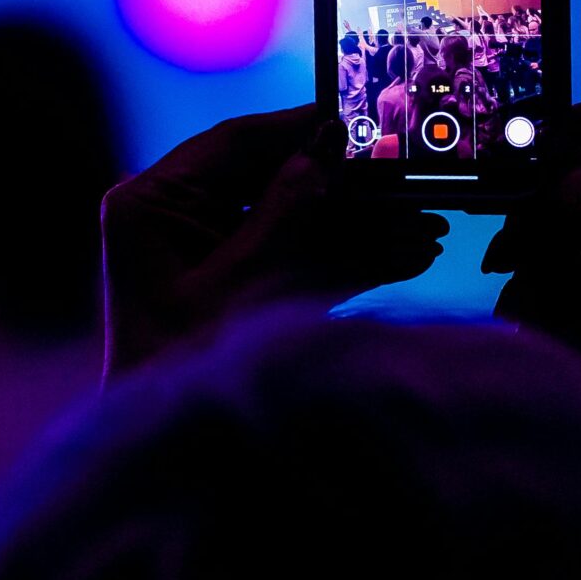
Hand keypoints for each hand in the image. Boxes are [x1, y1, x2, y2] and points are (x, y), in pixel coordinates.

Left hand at [102, 106, 447, 378]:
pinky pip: (298, 260)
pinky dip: (350, 260)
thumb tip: (329, 144)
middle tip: (409, 177)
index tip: (358, 116)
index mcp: (151, 204)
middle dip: (348, 187)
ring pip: (297, 223)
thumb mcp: (239, 285)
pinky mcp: (239, 292)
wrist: (164, 463)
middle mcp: (175, 221)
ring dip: (362, 227)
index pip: (234, 143)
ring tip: (428, 226)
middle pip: (274, 180)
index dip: (299, 127)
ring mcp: (208, 257)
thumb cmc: (179, 374)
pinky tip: (408, 254)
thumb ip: (288, 211)